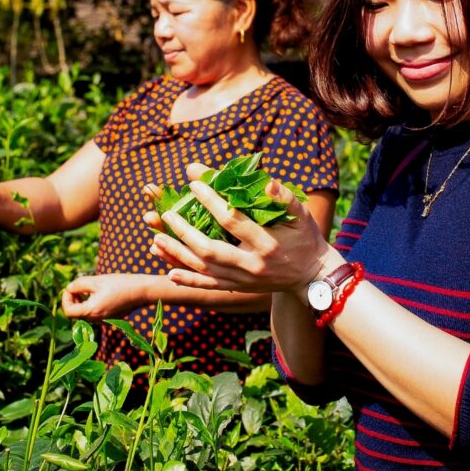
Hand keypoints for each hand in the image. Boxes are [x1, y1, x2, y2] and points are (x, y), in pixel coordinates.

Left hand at [61, 274, 152, 320]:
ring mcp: (103, 321)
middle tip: (79, 286)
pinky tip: (98, 293)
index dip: (65, 299)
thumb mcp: (96, 281)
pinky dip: (90, 304)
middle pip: (75, 313)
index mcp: (91, 311)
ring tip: (89, 288)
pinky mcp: (109, 318)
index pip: (68, 311)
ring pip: (84, 313)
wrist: (141, 291)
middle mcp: (96, 320)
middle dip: (73, 299)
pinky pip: (93, 314)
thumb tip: (69, 289)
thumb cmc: (119, 284)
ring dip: (81, 301)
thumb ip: (78, 285)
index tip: (71, 288)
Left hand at [144, 163, 331, 293]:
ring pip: (204, 270)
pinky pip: (208, 286)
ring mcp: (243, 281)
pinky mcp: (237, 289)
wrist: (313, 277)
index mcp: (267, 243)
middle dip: (185, 232)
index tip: (193, 185)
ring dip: (178, 255)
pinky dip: (188, 280)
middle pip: (210, 250)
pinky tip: (169, 272)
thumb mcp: (301, 215)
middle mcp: (252, 266)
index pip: (232, 220)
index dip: (211, 202)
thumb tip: (266, 182)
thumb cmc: (305, 238)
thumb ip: (284, 197)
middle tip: (166, 214)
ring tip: (156, 239)